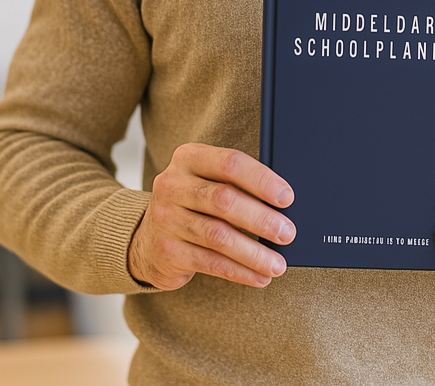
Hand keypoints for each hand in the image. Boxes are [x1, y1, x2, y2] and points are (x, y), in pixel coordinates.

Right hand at [127, 143, 294, 290]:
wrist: (147, 240)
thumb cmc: (194, 205)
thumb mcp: (208, 182)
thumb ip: (237, 184)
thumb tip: (284, 203)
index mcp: (189, 157)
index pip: (230, 163)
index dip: (261, 180)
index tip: (287, 197)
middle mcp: (172, 184)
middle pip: (224, 200)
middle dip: (261, 218)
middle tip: (287, 233)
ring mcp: (166, 218)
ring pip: (218, 235)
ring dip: (253, 252)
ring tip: (278, 263)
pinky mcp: (167, 251)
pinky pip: (210, 262)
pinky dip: (239, 271)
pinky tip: (259, 276)